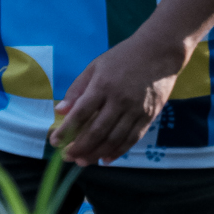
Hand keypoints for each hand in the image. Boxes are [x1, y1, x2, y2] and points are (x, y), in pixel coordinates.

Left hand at [50, 36, 183, 165]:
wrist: (160, 52)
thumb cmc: (123, 57)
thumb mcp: (95, 66)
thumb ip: (77, 89)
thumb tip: (60, 111)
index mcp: (102, 86)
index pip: (80, 113)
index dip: (66, 130)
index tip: (54, 142)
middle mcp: (119, 100)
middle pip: (97, 131)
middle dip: (80, 148)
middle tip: (68, 157)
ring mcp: (136, 110)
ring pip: (114, 139)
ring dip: (96, 153)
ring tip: (83, 162)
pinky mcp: (149, 116)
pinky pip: (132, 139)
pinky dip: (118, 151)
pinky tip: (106, 159)